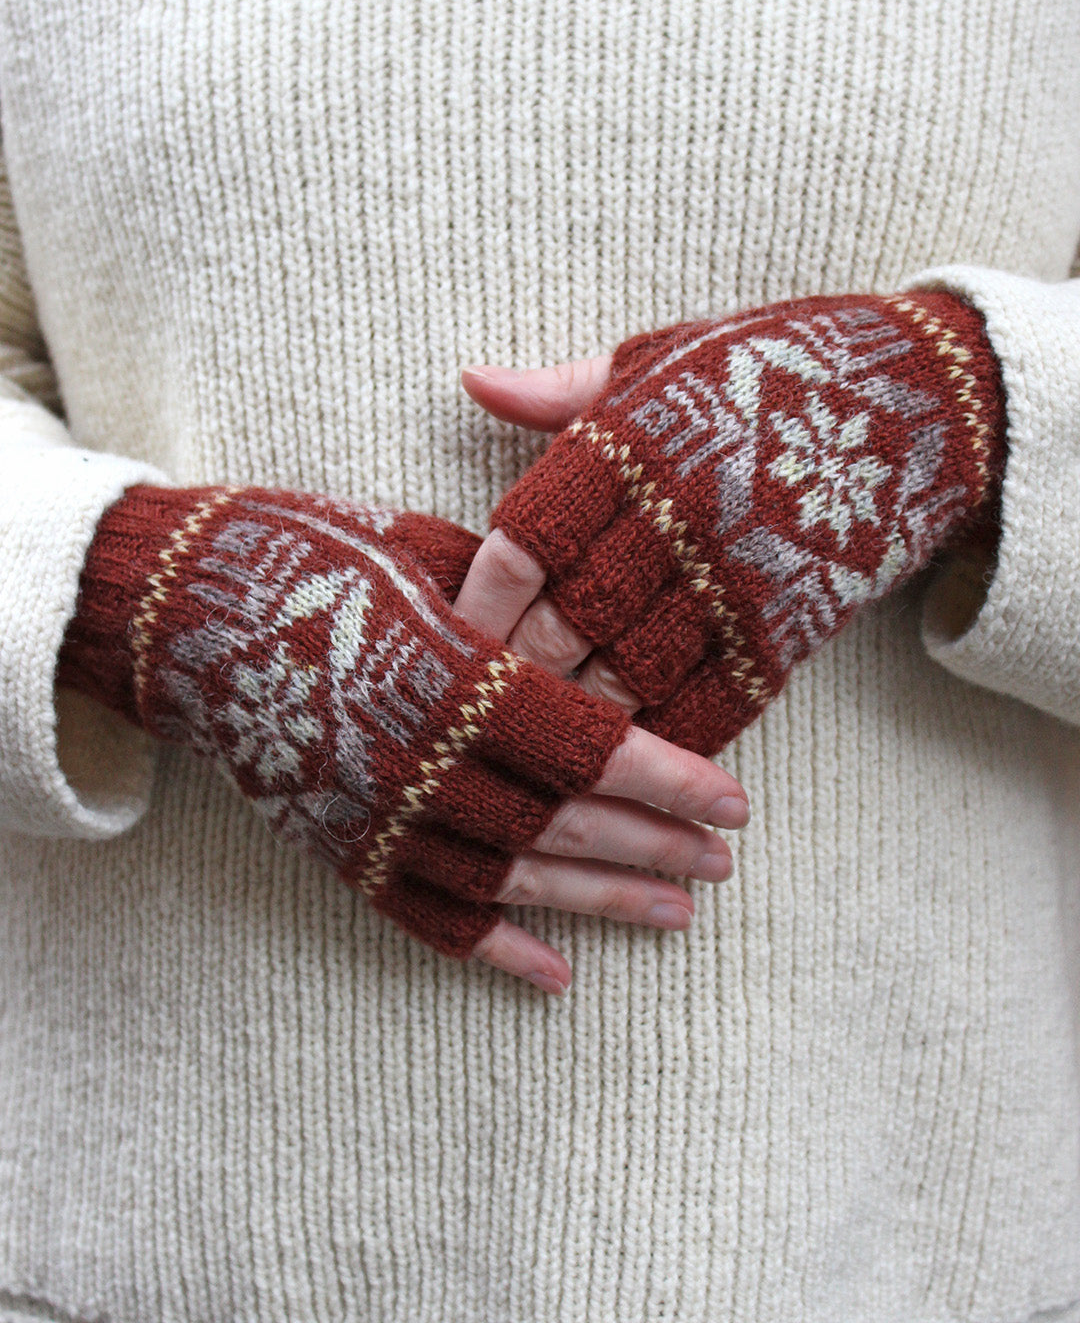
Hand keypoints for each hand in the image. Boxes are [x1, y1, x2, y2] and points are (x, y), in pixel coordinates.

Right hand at [60, 482, 748, 994]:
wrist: (182, 613)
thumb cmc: (311, 556)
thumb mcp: (421, 550)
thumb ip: (515, 603)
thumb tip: (601, 639)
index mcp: (442, 671)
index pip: (582, 743)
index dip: (665, 777)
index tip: (734, 803)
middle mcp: (411, 756)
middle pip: (560, 821)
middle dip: (652, 846)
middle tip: (724, 865)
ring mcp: (369, 814)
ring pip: (508, 878)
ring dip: (599, 903)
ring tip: (677, 918)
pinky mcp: (334, 849)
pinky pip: (425, 916)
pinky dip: (494, 949)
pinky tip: (557, 976)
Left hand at [457, 290, 1005, 758]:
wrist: (919, 401)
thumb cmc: (770, 369)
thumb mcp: (664, 357)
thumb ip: (565, 388)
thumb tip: (472, 380)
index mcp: (638, 446)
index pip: (528, 542)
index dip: (479, 600)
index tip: (441, 636)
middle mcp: (684, 521)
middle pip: (570, 626)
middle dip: (513, 677)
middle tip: (464, 714)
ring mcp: (740, 583)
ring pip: (633, 681)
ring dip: (575, 723)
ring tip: (524, 751)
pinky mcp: (791, 628)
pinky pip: (714, 705)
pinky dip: (661, 741)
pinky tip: (621, 761)